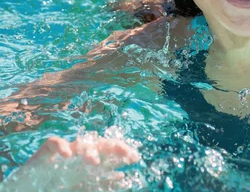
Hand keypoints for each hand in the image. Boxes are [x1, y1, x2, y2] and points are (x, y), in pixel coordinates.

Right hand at [6, 134, 139, 190]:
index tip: (135, 158)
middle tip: (126, 155)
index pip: (111, 151)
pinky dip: (61, 146)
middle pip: (100, 143)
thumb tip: (123, 177)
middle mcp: (80, 153)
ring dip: (89, 151)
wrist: (33, 188)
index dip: (124, 152)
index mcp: (91, 161)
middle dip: (115, 146)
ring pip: (80, 143)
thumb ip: (103, 184)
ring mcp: (65, 151)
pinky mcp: (46, 151)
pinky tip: (67, 155)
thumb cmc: (60, 187)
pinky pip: (54, 142)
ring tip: (94, 163)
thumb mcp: (85, 188)